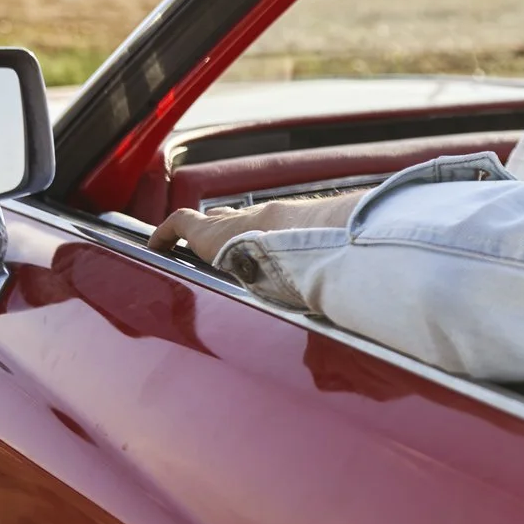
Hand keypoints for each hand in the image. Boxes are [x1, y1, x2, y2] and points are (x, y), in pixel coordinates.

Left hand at [150, 191, 363, 265]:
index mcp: (280, 230)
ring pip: (207, 221)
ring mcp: (229, 222)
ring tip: (177, 247)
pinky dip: (165, 233)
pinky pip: (178, 223)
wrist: (294, 237)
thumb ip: (332, 281)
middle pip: (232, 217)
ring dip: (197, 232)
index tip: (249, 239)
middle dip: (223, 224)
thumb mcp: (322, 265)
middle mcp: (254, 220)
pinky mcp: (204, 228)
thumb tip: (368, 305)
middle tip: (214, 238)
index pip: (262, 225)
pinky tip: (154, 246)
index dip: (251, 231)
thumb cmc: (314, 253)